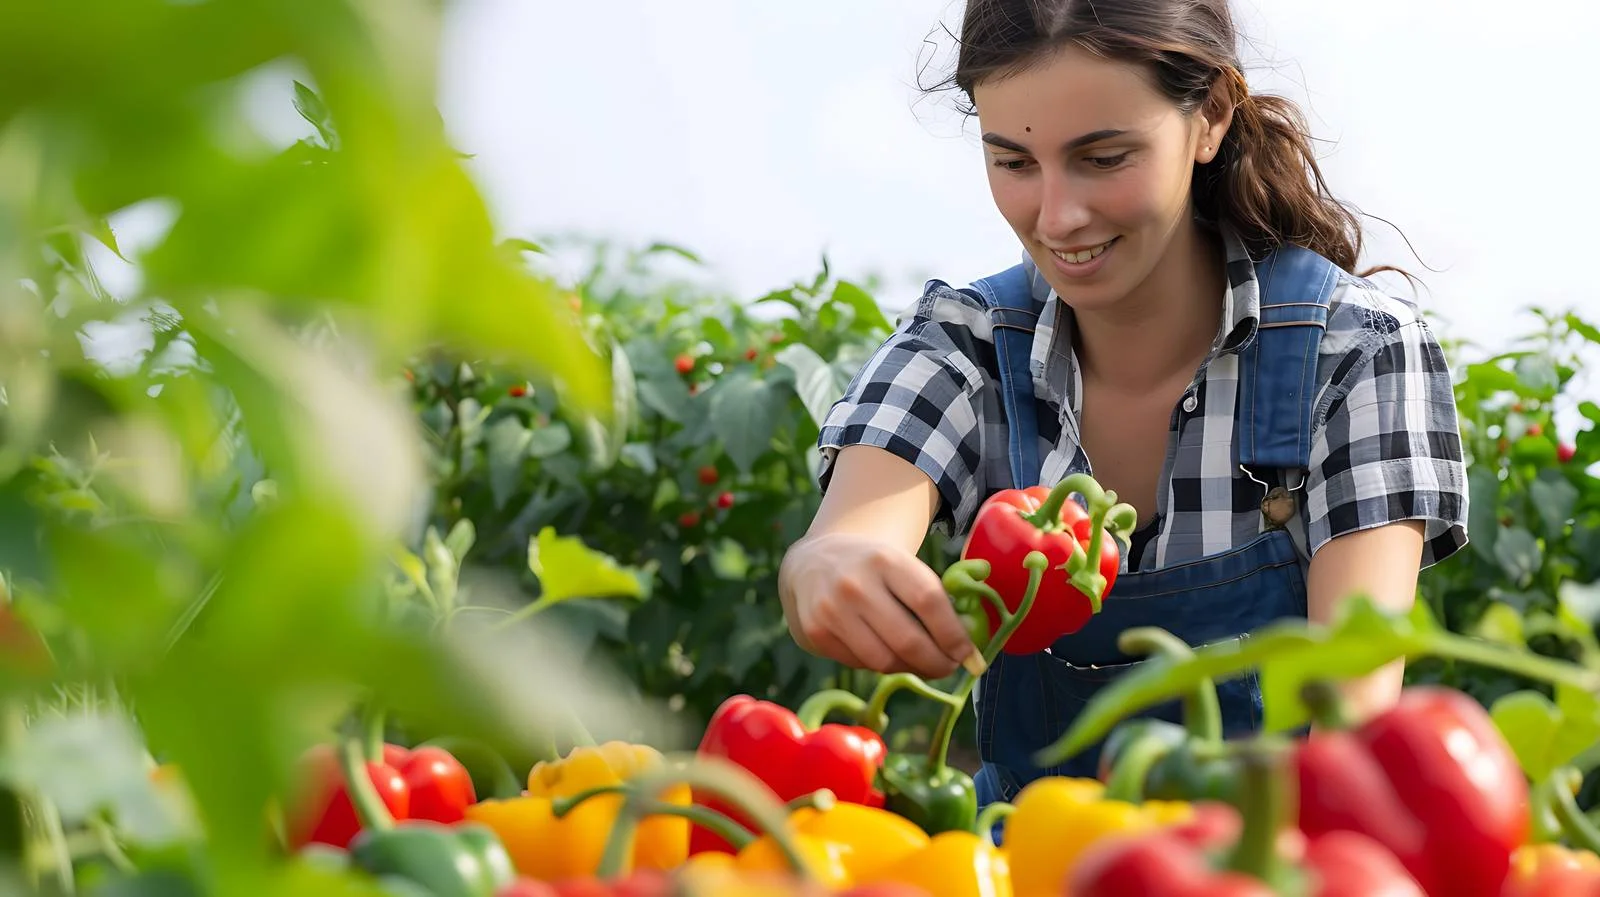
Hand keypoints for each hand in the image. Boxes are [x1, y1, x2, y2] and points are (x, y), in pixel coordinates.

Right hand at [779, 532, 978, 679]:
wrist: (813, 561)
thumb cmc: (872, 568)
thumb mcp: (901, 563)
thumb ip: (933, 596)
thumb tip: (967, 648)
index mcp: (886, 560)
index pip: (929, 602)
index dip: (954, 634)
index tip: (968, 654)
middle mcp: (855, 584)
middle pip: (908, 640)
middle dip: (937, 663)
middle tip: (950, 668)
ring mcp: (832, 611)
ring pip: (884, 661)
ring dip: (911, 669)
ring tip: (923, 664)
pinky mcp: (816, 633)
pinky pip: (860, 664)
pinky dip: (881, 666)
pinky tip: (888, 654)